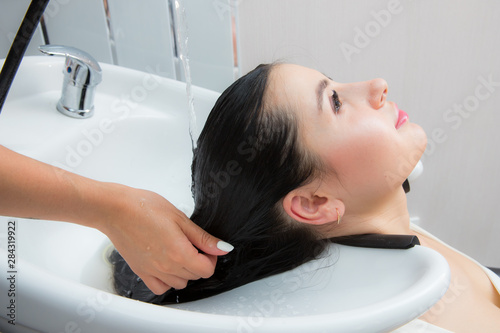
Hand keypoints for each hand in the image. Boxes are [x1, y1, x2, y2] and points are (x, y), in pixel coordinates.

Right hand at [101, 186, 232, 294]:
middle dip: (200, 262)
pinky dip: (167, 281)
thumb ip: (203, 238)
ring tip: (180, 252)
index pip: (207, 269)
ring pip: (180, 283)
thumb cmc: (145, 208)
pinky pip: (160, 288)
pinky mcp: (141, 272)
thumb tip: (223, 248)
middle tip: (193, 244)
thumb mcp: (180, 219)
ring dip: (185, 272)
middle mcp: (166, 267)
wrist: (116, 210)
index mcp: (179, 253)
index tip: (206, 247)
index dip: (212, 257)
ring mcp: (153, 271)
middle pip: (195, 276)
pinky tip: (167, 265)